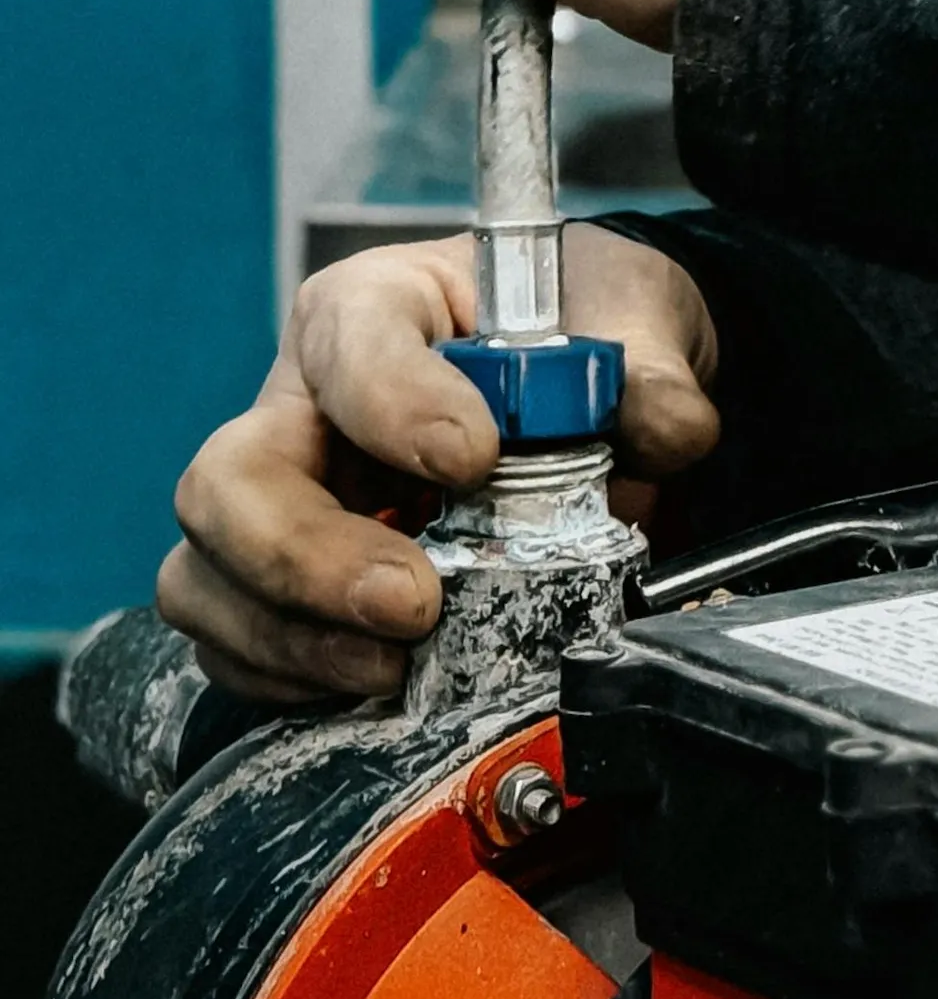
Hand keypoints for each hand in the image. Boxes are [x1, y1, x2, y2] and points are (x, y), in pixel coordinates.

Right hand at [158, 224, 719, 700]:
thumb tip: (668, 428)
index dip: (394, 405)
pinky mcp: (292, 590)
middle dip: (308, 558)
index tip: (472, 458)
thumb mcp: (628, 309)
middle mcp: (303, 405)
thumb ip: (652, 366)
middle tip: (413, 603)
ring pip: (210, 578)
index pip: (348, 345)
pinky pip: (246, 650)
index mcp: (376, 308)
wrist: (587, 385)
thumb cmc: (577, 324)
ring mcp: (283, 504)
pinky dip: (300, 684)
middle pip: (231, 481)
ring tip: (395, 670)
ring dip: (295, 640)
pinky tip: (381, 690)